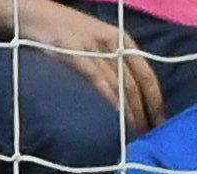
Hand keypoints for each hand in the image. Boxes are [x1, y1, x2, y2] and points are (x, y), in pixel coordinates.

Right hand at [21, 0, 166, 131]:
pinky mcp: (74, 52)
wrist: (34, 14)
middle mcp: (113, 44)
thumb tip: (131, 100)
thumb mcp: (98, 45)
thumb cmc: (68, 34)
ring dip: (128, 113)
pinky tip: (115, 117)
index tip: (162, 123)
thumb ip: (115, 66)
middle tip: (148, 136)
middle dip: (144, 113)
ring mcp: (94, 47)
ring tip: (134, 134)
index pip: (147, 75)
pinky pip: (97, 80)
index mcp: (123, 41)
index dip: (156, 101)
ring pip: (119, 85)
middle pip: (135, 84)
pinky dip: (109, 100)